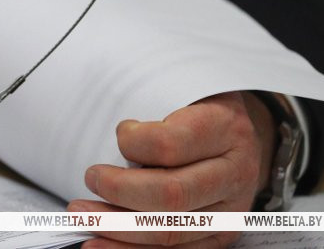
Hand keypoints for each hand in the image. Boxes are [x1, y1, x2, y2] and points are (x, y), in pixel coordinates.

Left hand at [67, 92, 276, 247]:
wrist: (240, 135)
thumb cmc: (199, 109)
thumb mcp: (184, 88)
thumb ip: (149, 99)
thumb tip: (105, 127)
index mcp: (224, 128)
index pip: (170, 144)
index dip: (133, 143)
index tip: (119, 134)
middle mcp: (235, 172)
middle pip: (170, 193)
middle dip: (118, 191)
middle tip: (90, 178)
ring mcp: (231, 210)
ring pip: (170, 230)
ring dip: (117, 226)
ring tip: (82, 215)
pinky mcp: (220, 235)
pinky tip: (99, 243)